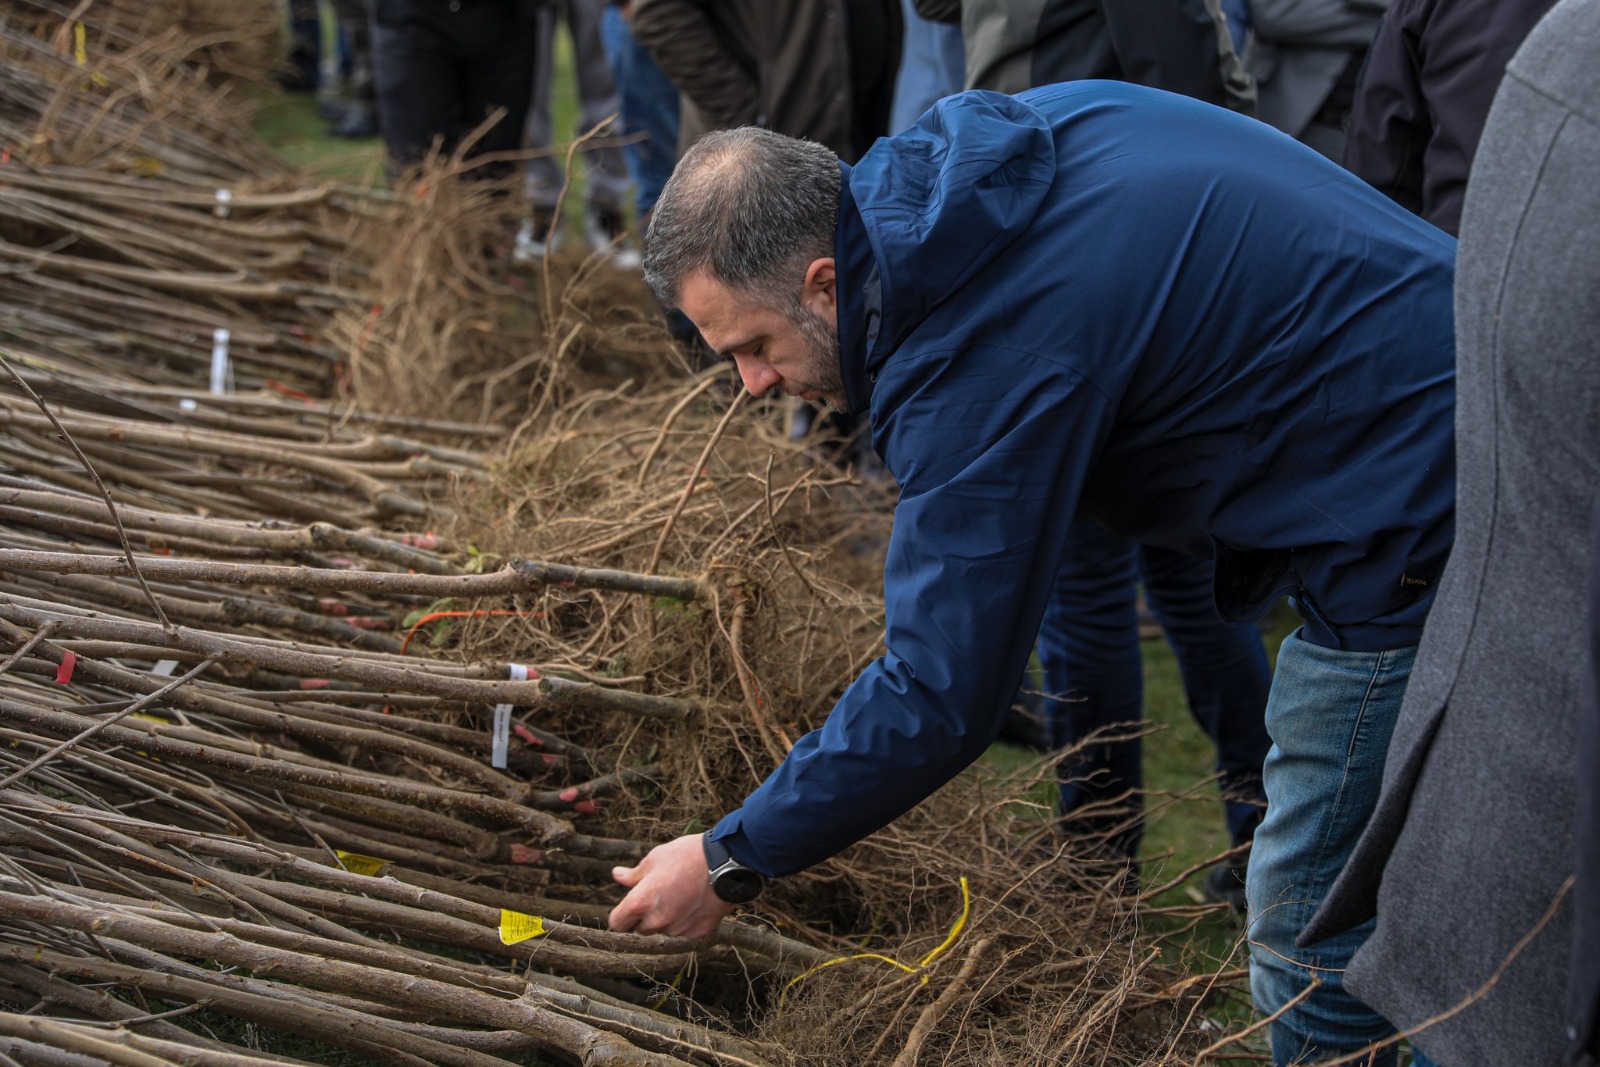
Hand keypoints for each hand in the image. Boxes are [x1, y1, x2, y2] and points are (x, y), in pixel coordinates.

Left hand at [608, 833, 736, 937]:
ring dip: (668, 918)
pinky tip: (696, 901)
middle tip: (661, 893)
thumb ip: (634, 874)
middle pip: (641, 928)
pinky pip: (685, 931)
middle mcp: (657, 921)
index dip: (621, 915)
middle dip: (646, 915)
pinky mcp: (699, 932)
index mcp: (641, 903)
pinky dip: (687, 921)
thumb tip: (617, 875)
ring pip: (665, 929)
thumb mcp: (655, 859)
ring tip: (682, 894)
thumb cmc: (686, 855)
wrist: (726, 862)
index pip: (617, 924)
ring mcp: (679, 929)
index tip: (629, 906)